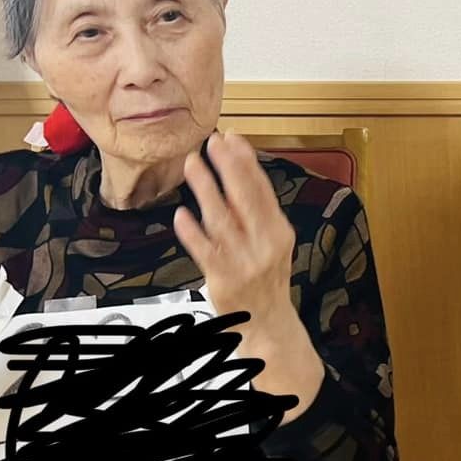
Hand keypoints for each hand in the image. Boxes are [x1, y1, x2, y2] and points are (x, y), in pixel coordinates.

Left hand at [174, 132, 322, 415]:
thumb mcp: (272, 241)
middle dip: (229, 167)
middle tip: (212, 142)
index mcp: (278, 231)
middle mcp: (265, 244)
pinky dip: (193, 233)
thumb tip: (237, 168)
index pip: (262, 189)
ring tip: (191, 164)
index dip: (247, 162)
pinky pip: (205, 252)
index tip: (233, 138)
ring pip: (222, 219)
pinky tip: (181, 215)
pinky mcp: (223, 279)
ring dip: (206, 189)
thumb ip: (256, 210)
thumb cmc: (266, 277)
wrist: (268, 323)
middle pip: (245, 199)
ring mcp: (244, 262)